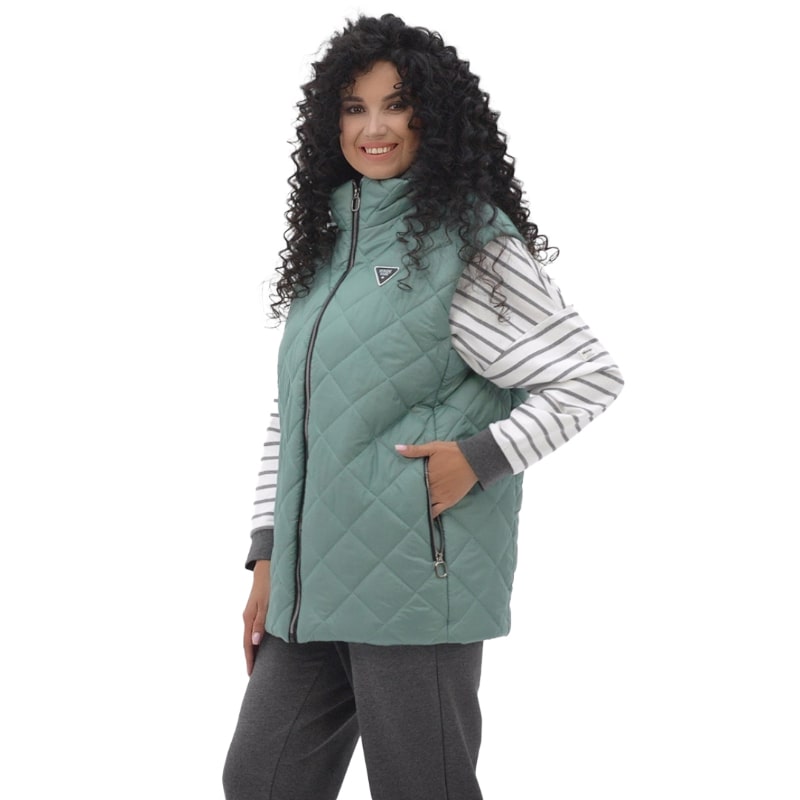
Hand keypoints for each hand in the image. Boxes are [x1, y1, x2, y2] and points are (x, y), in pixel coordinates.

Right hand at [242, 560, 269, 675]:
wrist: (267, 568)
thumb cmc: (269, 585)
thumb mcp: (266, 604)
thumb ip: (261, 622)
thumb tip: (254, 642)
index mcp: (249, 618)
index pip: (247, 644)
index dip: (250, 659)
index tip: (251, 674)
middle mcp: (248, 617)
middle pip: (248, 642)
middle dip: (250, 658)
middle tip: (254, 674)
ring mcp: (252, 614)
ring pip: (251, 636)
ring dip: (253, 650)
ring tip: (258, 663)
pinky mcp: (257, 610)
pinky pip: (255, 629)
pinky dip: (256, 640)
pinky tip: (261, 644)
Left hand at [395, 441, 477, 517]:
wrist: (474, 460)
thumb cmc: (452, 452)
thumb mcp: (433, 448)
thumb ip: (415, 450)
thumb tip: (397, 448)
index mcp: (426, 474)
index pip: (409, 484)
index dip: (401, 487)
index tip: (393, 491)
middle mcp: (432, 487)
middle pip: (416, 495)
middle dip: (407, 498)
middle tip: (396, 502)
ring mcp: (440, 496)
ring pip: (424, 504)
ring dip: (416, 507)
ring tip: (406, 511)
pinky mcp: (448, 501)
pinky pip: (436, 511)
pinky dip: (429, 514)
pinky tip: (422, 517)